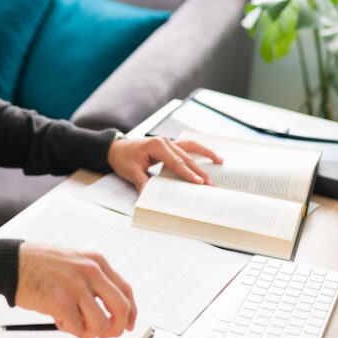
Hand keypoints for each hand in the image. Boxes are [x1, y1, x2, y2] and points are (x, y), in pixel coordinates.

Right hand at [15, 243, 136, 337]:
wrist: (12, 263)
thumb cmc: (40, 264)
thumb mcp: (75, 262)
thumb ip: (93, 281)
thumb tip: (110, 309)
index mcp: (96, 261)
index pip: (126, 291)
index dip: (130, 312)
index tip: (128, 324)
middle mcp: (91, 271)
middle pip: (121, 309)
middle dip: (116, 329)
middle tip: (106, 335)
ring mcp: (76, 286)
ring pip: (100, 324)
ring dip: (89, 332)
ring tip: (74, 325)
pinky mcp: (61, 301)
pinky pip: (78, 329)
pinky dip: (69, 330)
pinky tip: (58, 319)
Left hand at [107, 135, 223, 191]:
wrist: (116, 148)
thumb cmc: (123, 158)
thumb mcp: (130, 172)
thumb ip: (141, 182)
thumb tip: (149, 195)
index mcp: (156, 145)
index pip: (175, 161)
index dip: (187, 173)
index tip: (198, 182)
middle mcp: (165, 142)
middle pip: (186, 157)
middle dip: (199, 170)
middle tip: (210, 183)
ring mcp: (168, 142)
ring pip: (191, 148)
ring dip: (206, 155)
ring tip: (220, 161)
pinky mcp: (170, 146)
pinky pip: (188, 147)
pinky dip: (199, 151)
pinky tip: (211, 157)